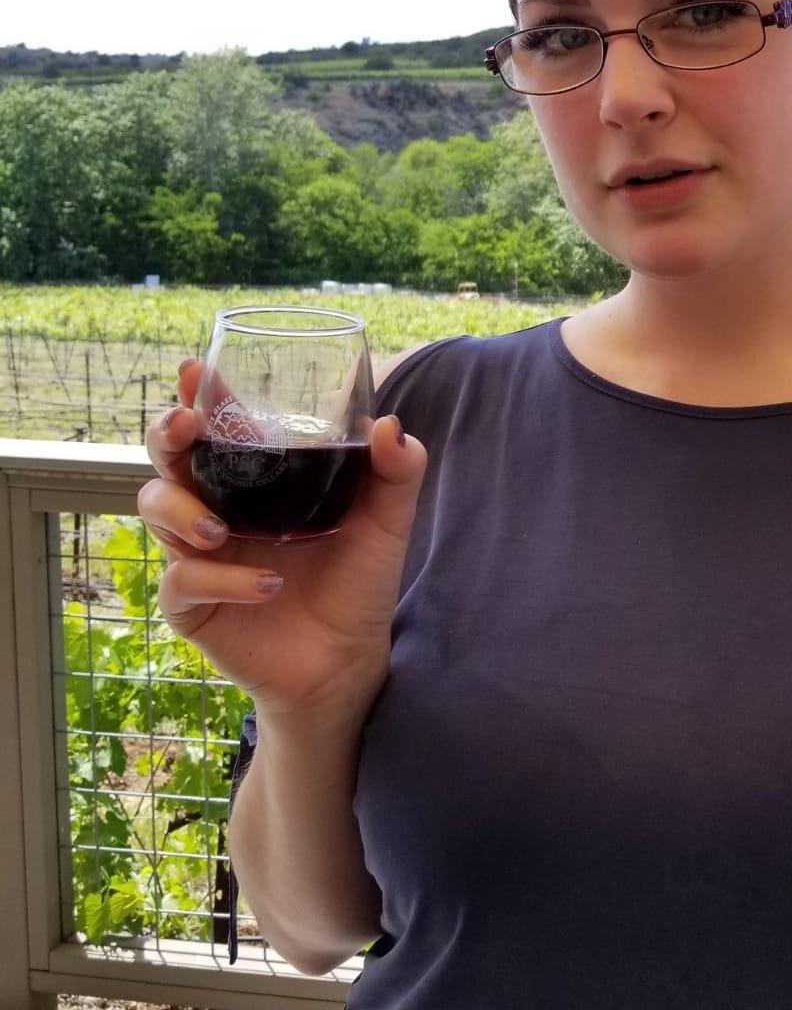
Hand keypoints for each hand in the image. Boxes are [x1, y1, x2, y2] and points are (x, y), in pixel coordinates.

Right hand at [137, 360, 427, 726]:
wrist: (347, 660)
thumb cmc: (358, 582)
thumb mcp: (387, 522)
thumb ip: (397, 471)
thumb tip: (388, 424)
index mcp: (258, 481)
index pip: (220, 426)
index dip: (199, 394)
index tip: (194, 369)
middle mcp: (220, 508)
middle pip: (169, 458)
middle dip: (166, 435)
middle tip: (184, 426)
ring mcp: (200, 554)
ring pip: (156, 510)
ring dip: (182, 511)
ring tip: (222, 530)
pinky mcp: (193, 604)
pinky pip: (184, 579)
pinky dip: (224, 579)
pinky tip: (267, 585)